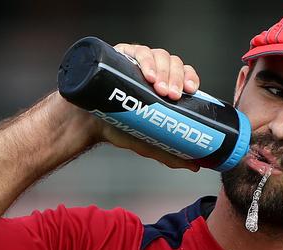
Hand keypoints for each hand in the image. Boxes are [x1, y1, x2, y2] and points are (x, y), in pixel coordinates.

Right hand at [89, 43, 201, 170]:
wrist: (87, 124)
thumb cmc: (117, 127)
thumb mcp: (147, 141)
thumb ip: (169, 153)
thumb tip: (195, 165)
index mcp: (163, 84)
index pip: (184, 74)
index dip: (190, 77)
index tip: (190, 90)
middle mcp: (152, 70)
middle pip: (173, 63)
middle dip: (176, 77)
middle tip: (172, 95)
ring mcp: (136, 61)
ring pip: (158, 55)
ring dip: (163, 69)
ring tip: (159, 87)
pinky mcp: (120, 54)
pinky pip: (137, 51)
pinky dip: (146, 60)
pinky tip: (147, 74)